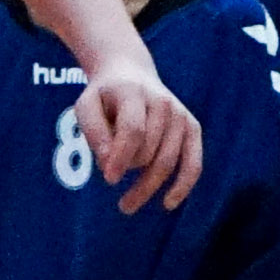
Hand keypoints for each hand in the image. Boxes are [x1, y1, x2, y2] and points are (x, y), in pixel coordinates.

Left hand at [75, 71, 201, 212]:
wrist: (131, 74)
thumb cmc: (104, 97)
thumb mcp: (86, 106)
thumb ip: (93, 131)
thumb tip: (108, 163)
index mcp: (134, 93)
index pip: (133, 130)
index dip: (121, 157)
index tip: (108, 180)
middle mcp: (163, 102)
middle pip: (148, 150)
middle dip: (129, 170)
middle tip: (109, 180)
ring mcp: (180, 115)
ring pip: (167, 161)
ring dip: (146, 186)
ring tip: (126, 205)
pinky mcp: (192, 128)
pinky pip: (193, 163)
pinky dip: (183, 185)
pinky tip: (168, 203)